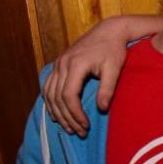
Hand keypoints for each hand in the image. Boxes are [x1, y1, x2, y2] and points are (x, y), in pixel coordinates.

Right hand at [43, 17, 132, 135]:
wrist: (109, 31)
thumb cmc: (114, 50)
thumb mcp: (114, 68)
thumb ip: (107, 88)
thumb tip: (102, 109)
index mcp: (75, 65)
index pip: (69, 95)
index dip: (75, 113)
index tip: (86, 125)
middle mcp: (62, 64)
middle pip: (57, 97)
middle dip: (67, 117)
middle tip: (79, 132)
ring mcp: (58, 64)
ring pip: (49, 93)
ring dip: (57, 112)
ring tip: (68, 127)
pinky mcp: (59, 65)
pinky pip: (48, 86)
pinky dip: (50, 101)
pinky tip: (57, 113)